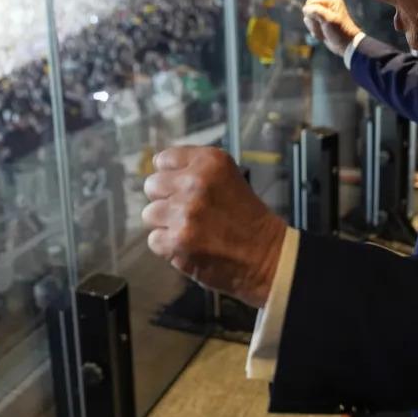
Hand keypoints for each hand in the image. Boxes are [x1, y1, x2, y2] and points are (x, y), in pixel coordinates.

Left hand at [141, 146, 286, 307]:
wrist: (267, 257)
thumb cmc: (247, 219)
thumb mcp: (227, 177)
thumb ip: (194, 170)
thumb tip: (157, 169)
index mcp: (210, 161)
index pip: (164, 159)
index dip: (170, 177)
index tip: (180, 188)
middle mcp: (195, 182)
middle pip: (152, 186)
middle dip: (165, 200)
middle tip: (186, 212)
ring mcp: (185, 211)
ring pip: (150, 214)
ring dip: (165, 224)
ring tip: (189, 231)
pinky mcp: (178, 240)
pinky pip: (154, 240)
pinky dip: (168, 247)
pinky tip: (189, 246)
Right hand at [302, 0, 361, 55]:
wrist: (346, 45)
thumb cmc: (339, 31)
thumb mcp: (328, 19)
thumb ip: (315, 11)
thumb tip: (305, 9)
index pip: (310, 3)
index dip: (313, 14)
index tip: (324, 22)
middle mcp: (327, 3)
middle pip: (307, 11)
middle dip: (314, 22)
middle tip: (325, 27)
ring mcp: (323, 12)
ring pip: (308, 19)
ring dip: (315, 28)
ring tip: (325, 31)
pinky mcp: (321, 21)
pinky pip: (311, 25)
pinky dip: (316, 32)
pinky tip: (324, 34)